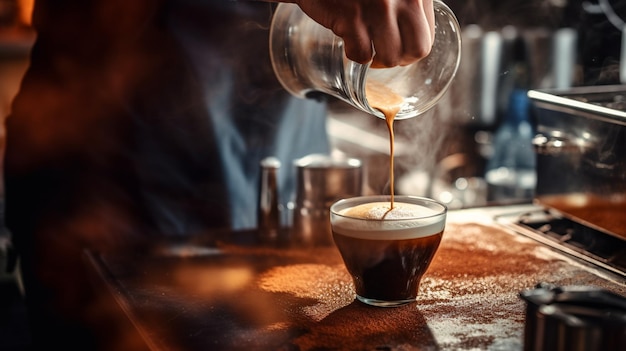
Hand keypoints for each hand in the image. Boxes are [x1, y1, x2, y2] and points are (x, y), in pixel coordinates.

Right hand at [293, 0, 434, 67]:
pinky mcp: (353, 17)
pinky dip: (354, 54)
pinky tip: (349, 40)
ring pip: (390, 57)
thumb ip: (408, 6)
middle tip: (384, 55)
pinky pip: (361, 55)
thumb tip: (415, 40)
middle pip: (417, 50)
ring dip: (376, 60)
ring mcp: (379, 7)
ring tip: (366, 48)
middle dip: (399, 60)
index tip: (398, 49)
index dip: (411, 49)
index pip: (427, 36)